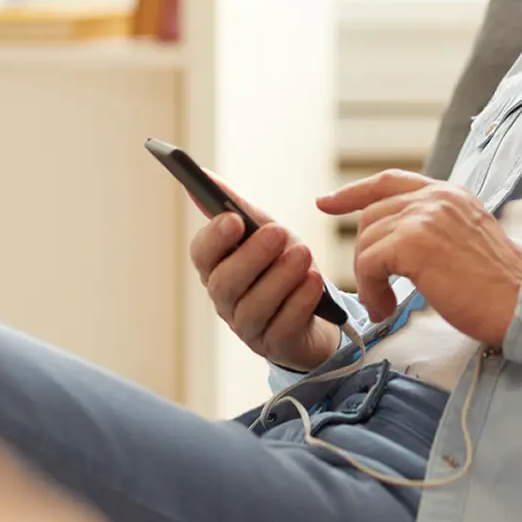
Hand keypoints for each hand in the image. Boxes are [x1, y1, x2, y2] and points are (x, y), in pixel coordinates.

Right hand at [189, 183, 340, 372]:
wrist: (320, 313)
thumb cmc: (284, 268)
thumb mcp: (268, 234)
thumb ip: (240, 208)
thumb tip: (205, 176)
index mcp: (219, 269)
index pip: (201, 255)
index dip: (214, 237)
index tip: (235, 219)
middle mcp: (227, 301)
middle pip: (224, 283)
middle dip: (251, 256)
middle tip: (279, 232)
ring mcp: (249, 328)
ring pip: (252, 307)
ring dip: (279, 278)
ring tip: (303, 254)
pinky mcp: (277, 346)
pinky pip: (283, 327)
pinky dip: (300, 302)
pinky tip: (314, 283)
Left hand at [318, 171, 521, 347]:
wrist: (521, 303)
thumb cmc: (499, 287)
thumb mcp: (467, 240)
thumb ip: (435, 229)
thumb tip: (397, 244)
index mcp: (450, 193)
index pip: (390, 181)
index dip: (354, 191)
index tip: (326, 201)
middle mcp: (437, 197)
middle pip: (372, 215)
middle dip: (364, 254)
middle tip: (376, 290)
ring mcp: (425, 216)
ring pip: (367, 241)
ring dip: (368, 279)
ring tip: (386, 305)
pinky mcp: (414, 242)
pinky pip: (369, 262)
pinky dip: (371, 290)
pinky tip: (387, 308)